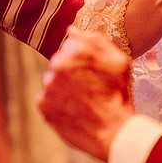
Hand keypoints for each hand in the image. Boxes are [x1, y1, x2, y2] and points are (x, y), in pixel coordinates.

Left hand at [38, 27, 134, 161]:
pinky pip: (46, 99)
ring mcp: (48, 87)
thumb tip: (71, 31)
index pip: (69, 49)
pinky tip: (73, 109)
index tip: (91, 75)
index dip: (81, 62)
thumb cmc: (118, 95)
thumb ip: (94, 40)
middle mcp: (56, 66)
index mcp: (74, 52)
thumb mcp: (118, 61)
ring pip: (52, 81)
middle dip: (70, 74)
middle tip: (88, 89)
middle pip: (58, 64)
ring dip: (62, 88)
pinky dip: (57, 103)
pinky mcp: (43, 106)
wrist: (113, 131)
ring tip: (81, 101)